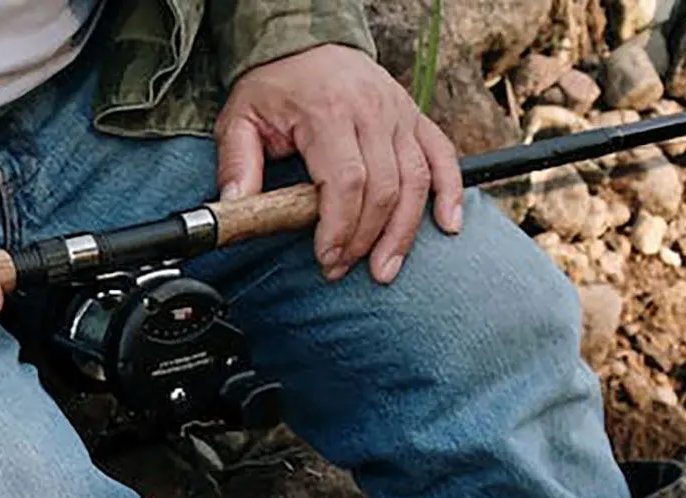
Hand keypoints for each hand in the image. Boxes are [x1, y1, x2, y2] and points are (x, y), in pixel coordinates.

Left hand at [215, 43, 463, 285]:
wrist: (306, 40)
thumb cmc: (276, 86)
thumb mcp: (241, 118)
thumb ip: (237, 164)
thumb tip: (233, 211)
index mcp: (329, 111)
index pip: (346, 181)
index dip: (340, 227)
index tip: (327, 258)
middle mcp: (372, 111)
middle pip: (383, 189)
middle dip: (364, 239)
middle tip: (342, 268)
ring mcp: (399, 114)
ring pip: (416, 181)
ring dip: (403, 233)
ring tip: (384, 269)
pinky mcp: (415, 118)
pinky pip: (443, 156)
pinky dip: (451, 193)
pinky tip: (447, 227)